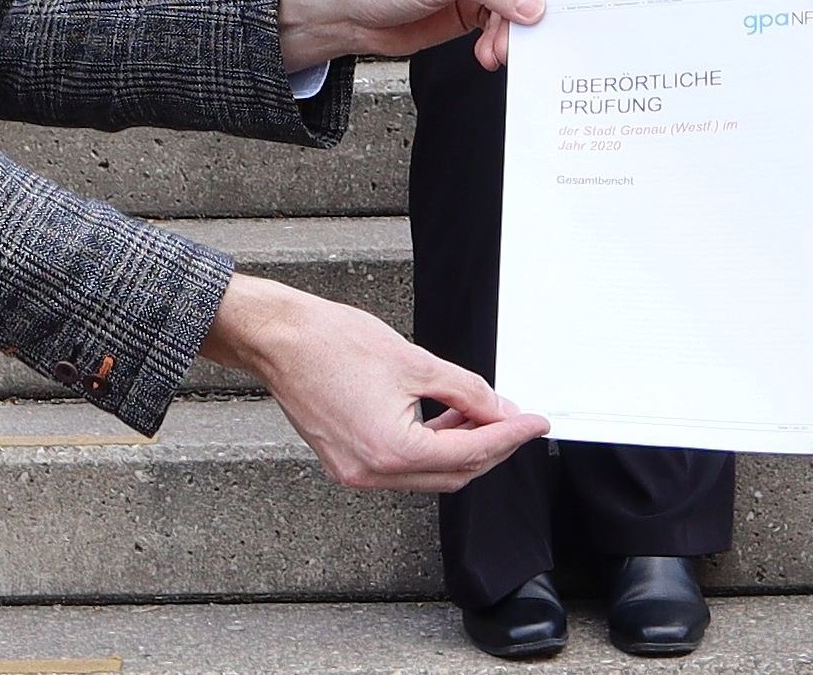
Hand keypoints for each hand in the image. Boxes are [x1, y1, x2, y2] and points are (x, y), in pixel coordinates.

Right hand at [202, 274, 547, 491]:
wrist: (276, 338)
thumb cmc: (329, 342)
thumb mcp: (413, 361)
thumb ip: (464, 389)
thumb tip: (497, 408)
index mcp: (391, 450)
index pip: (470, 452)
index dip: (510, 436)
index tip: (535, 423)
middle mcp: (373, 472)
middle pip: (453, 473)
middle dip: (491, 447)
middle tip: (516, 419)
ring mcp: (357, 472)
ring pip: (430, 473)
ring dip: (461, 447)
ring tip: (482, 414)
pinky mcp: (347, 462)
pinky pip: (403, 466)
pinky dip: (430, 446)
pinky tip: (445, 419)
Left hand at [279, 0, 554, 72]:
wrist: (348, 11)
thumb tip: (532, 3)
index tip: (532, 7)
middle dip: (521, 13)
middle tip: (512, 37)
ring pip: (519, 9)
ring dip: (510, 34)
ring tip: (495, 52)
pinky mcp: (472, 10)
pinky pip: (502, 27)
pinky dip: (499, 43)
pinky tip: (486, 53)